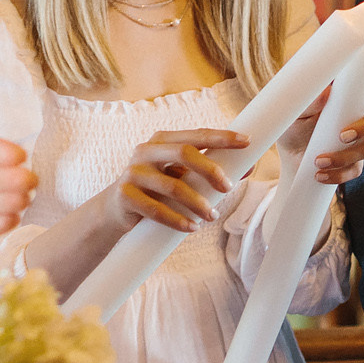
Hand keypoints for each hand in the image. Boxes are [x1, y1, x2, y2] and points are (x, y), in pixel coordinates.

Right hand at [110, 128, 244, 233]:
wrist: (115, 209)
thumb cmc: (157, 189)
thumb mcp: (181, 176)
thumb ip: (208, 171)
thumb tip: (248, 168)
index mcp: (162, 140)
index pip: (196, 134)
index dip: (222, 137)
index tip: (246, 142)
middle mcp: (146, 151)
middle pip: (183, 153)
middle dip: (210, 170)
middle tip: (228, 188)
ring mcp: (133, 173)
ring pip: (172, 186)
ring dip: (197, 203)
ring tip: (212, 216)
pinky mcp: (125, 196)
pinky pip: (156, 209)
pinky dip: (177, 220)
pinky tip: (191, 227)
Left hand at [275, 86, 363, 185]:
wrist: (289, 152)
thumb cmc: (293, 123)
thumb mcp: (296, 112)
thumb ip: (310, 101)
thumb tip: (326, 93)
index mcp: (348, 94)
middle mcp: (359, 114)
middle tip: (343, 136)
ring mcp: (359, 138)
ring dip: (345, 156)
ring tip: (318, 161)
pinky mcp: (354, 160)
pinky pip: (356, 168)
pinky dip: (340, 174)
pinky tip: (321, 175)